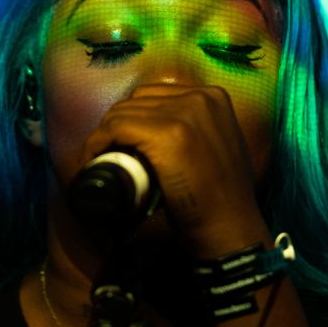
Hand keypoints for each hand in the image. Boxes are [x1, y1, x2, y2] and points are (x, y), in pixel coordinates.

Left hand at [79, 84, 270, 257]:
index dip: (132, 119)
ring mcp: (186, 113)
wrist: (232, 230)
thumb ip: (200, 130)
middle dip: (117, 126)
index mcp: (213, 97)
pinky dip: (98, 143)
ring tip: (101, 161)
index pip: (155, 96)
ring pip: (123, 113)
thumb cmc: (222, 199)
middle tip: (109, 155)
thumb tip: (161, 133)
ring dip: (104, 136)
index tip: (121, 145)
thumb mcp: (219, 148)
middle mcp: (201, 97)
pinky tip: (95, 161)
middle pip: (137, 101)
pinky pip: (117, 128)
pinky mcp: (169, 134)